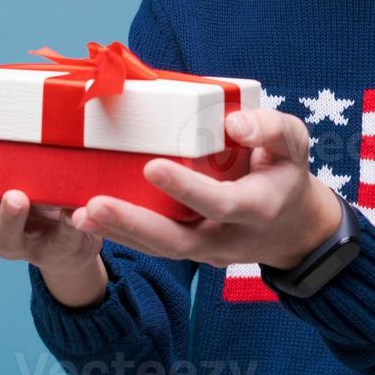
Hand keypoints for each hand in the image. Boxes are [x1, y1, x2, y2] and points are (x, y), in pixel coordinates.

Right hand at [0, 139, 102, 276]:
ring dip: (8, 218)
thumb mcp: (20, 157)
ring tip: (17, 196)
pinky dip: (67, 226)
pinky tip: (73, 208)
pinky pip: (60, 242)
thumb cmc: (39, 180)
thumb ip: (9, 137)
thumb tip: (7, 87)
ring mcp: (17, 242)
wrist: (77, 227)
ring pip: (3, 240)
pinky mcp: (54, 250)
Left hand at [68, 108, 344, 269]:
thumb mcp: (294, 144)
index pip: (220, 203)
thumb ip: (271, 128)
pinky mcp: (190, 251)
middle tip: (94, 205)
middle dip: (135, 224)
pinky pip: (154, 247)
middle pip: (178, 240)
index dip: (187, 189)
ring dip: (120, 233)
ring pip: (160, 250)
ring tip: (80, 214)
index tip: (152, 167)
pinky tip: (88, 219)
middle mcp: (229, 238)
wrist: (292, 228)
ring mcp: (207, 250)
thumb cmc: (286, 174)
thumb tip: (233, 124)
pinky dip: (122, 235)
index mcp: (257, 208)